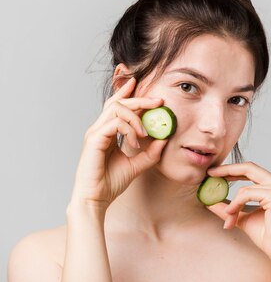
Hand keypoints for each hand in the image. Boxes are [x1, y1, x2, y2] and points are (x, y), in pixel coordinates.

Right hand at [71, 77, 167, 209]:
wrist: (97, 198)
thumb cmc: (111, 182)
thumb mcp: (138, 164)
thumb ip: (151, 152)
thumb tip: (165, 138)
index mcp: (107, 132)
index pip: (116, 105)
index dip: (126, 92)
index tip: (138, 83)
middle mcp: (99, 129)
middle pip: (118, 102)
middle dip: (139, 99)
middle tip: (158, 101)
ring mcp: (95, 133)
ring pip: (117, 109)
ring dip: (136, 118)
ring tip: (146, 133)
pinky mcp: (94, 139)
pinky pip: (115, 124)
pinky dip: (129, 129)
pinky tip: (136, 142)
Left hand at [205, 162, 270, 262]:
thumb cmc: (267, 236)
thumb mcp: (242, 218)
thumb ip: (229, 208)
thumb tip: (210, 202)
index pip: (251, 170)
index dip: (232, 169)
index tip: (215, 172)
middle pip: (249, 167)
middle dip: (227, 169)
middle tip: (210, 173)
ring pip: (244, 188)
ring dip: (232, 203)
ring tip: (227, 217)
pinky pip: (247, 194)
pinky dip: (236, 204)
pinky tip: (231, 214)